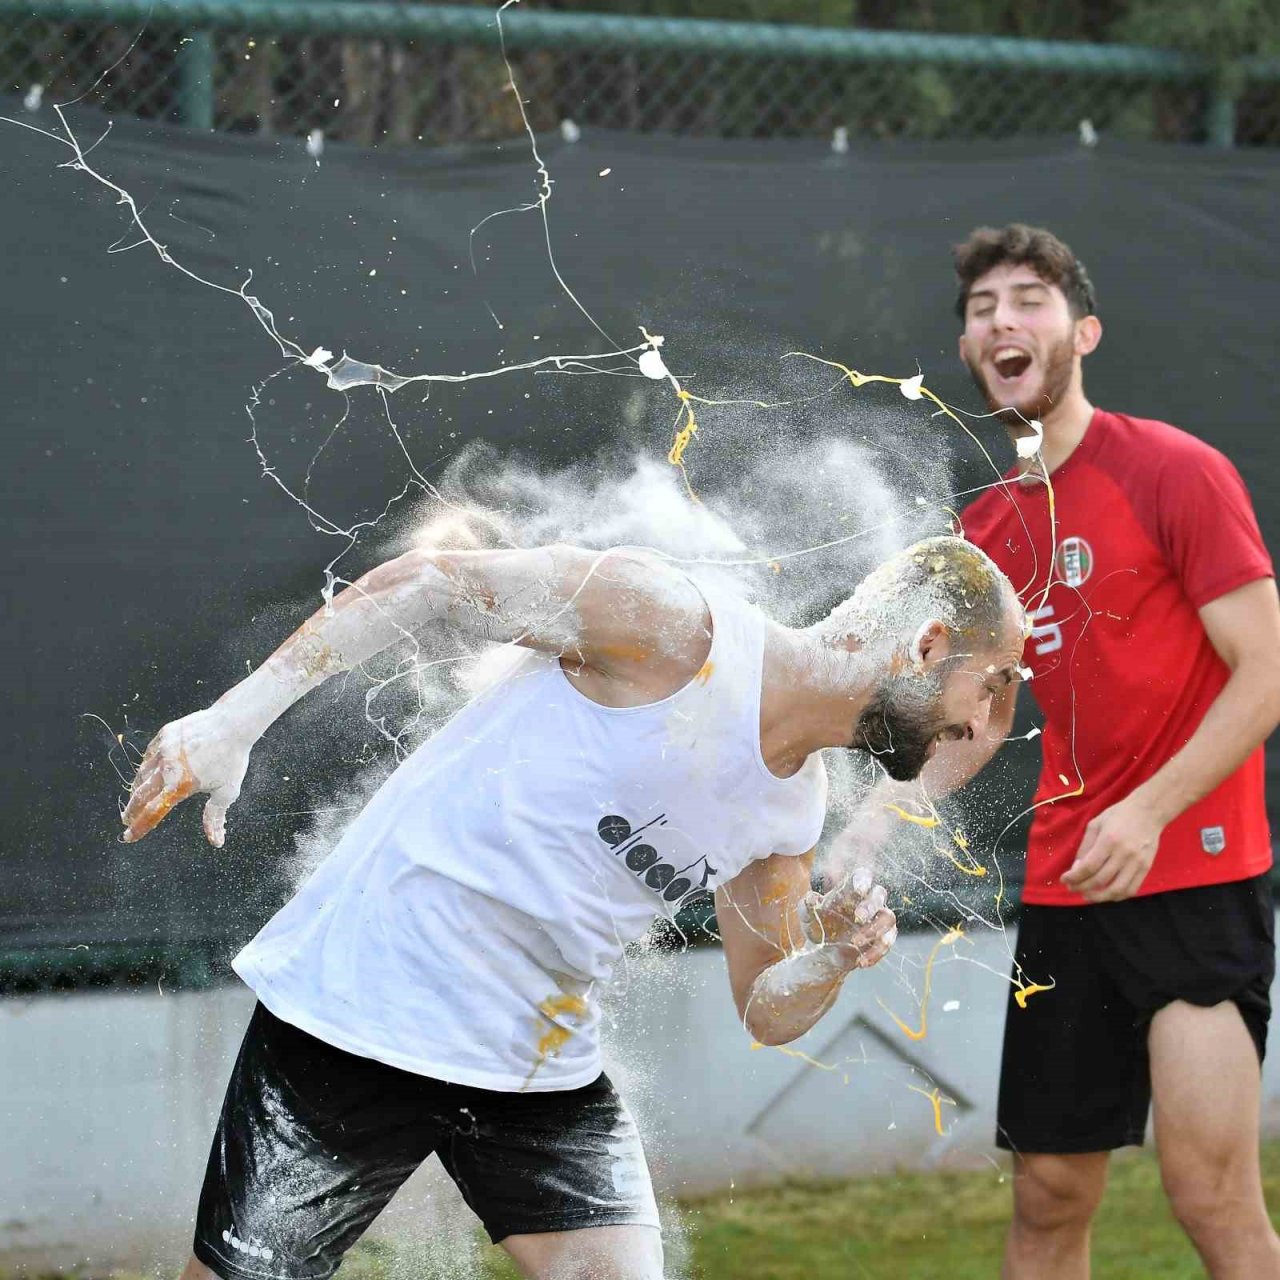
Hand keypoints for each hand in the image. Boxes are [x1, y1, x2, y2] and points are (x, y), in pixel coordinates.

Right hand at [121, 705, 254, 846]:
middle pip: (141, 794)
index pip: (153, 812)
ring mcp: (163, 749)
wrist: (232, 723)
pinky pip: (150, 755)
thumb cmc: (232, 759)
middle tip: (126, 820)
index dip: (139, 826)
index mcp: (180, 785)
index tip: (129, 836)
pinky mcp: (164, 735)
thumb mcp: (227, 792)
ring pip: (143, 773)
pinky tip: (148, 773)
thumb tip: (216, 842)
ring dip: (138, 789)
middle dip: (132, 810)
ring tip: (137, 798)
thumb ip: (215, 817)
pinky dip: (147, 766)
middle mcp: (167, 768)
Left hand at [800, 867, 897, 970]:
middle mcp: (868, 901)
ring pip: (888, 918)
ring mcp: (878, 919)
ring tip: (854, 943)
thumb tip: (811, 898)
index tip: (859, 889)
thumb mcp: (807, 916)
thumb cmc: (818, 925)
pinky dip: (875, 952)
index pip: (863, 875)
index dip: (863, 879)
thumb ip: (808, 905)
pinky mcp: (883, 937)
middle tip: (857, 918)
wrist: (824, 952)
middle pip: (879, 894)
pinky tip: (861, 961)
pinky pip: (887, 942)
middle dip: (870, 905)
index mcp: (850, 890)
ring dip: (873, 931)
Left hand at [1060, 794, 1163, 902]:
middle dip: (1082, 887)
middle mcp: (1124, 854)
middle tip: (1072, 888)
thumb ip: (1085, 847)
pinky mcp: (1147, 868)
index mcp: (1109, 841)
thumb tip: (1077, 869)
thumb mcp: (1095, 825)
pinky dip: (1117, 896)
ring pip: (1117, 889)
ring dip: (1099, 897)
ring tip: (1087, 896)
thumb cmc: (1118, 815)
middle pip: (1100, 880)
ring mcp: (1137, 862)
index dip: (1074, 877)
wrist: (1148, 812)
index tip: (1064, 880)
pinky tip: (1107, 894)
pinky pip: (1132, 889)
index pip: (1089, 866)